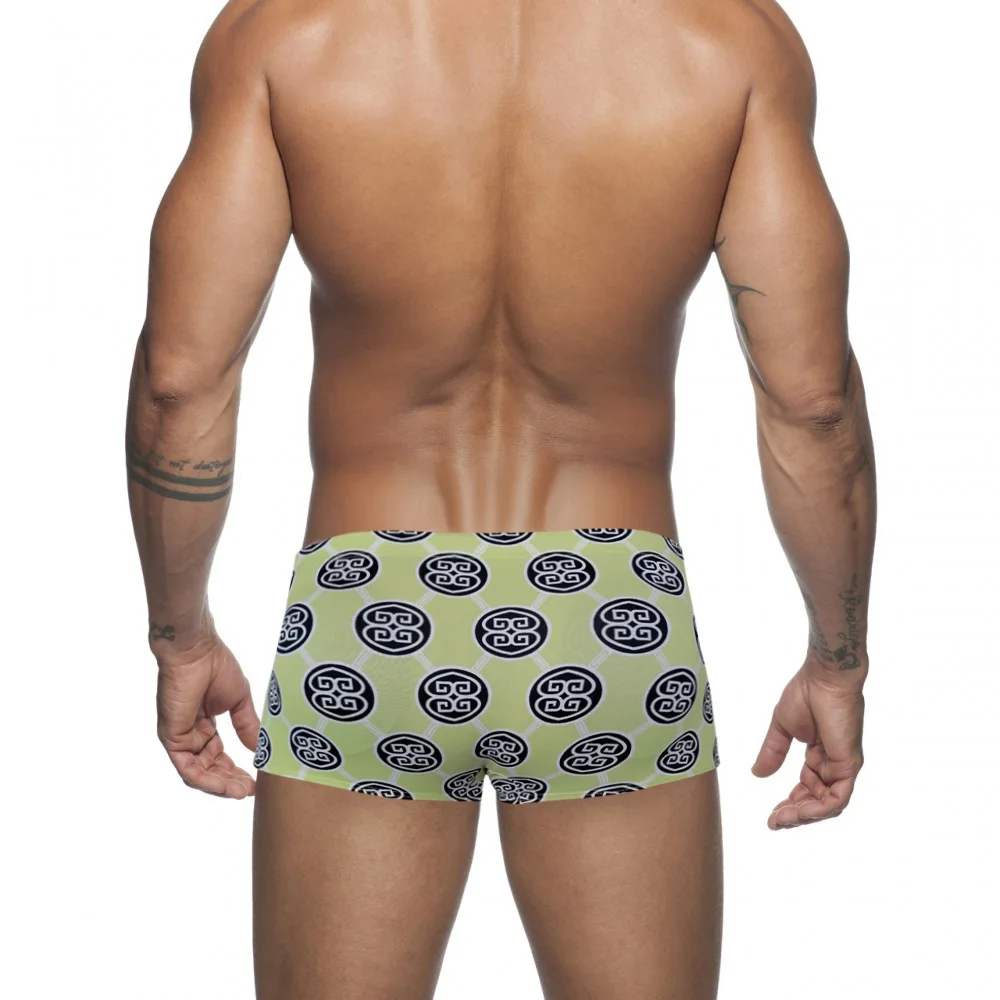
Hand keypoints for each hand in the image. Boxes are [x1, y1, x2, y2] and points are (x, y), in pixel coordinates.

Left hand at [155, 635, 260, 798]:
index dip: (235, 770)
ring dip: (220, 786)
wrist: (196, 649)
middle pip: (209, 769)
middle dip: (230, 782)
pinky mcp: (172, 738)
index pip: (218, 757)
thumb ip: (247, 726)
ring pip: (198, 774)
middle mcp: (190, 735)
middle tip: (251, 791)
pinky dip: (206, 780)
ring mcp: (179, 738)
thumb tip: (259, 749)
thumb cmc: (216, 665)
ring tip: (241, 792)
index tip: (255, 781)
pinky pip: (187, 768)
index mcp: (204, 725)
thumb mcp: (239, 701)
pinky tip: (225, 786)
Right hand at [751, 660, 865, 828]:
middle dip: (795, 815)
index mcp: (819, 755)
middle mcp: (833, 764)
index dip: (790, 804)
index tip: (771, 815)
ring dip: (804, 816)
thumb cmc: (806, 693)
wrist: (823, 677)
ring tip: (782, 819)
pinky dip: (819, 809)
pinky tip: (800, 812)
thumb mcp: (781, 728)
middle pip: (817, 801)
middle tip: (774, 823)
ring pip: (828, 805)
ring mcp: (843, 766)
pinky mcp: (849, 765)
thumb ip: (772, 752)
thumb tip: (757, 774)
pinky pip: (838, 798)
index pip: (807, 788)